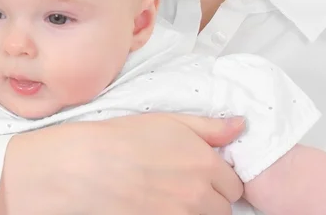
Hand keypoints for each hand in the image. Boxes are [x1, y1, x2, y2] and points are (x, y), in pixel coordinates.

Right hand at [0, 113, 244, 214]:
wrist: (84, 166)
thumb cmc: (125, 137)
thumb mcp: (171, 121)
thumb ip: (211, 126)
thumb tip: (241, 125)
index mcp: (205, 165)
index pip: (234, 184)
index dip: (221, 178)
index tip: (205, 173)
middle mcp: (198, 196)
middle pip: (223, 209)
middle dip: (211, 198)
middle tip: (187, 185)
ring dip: (195, 211)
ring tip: (171, 196)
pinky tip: (159, 205)